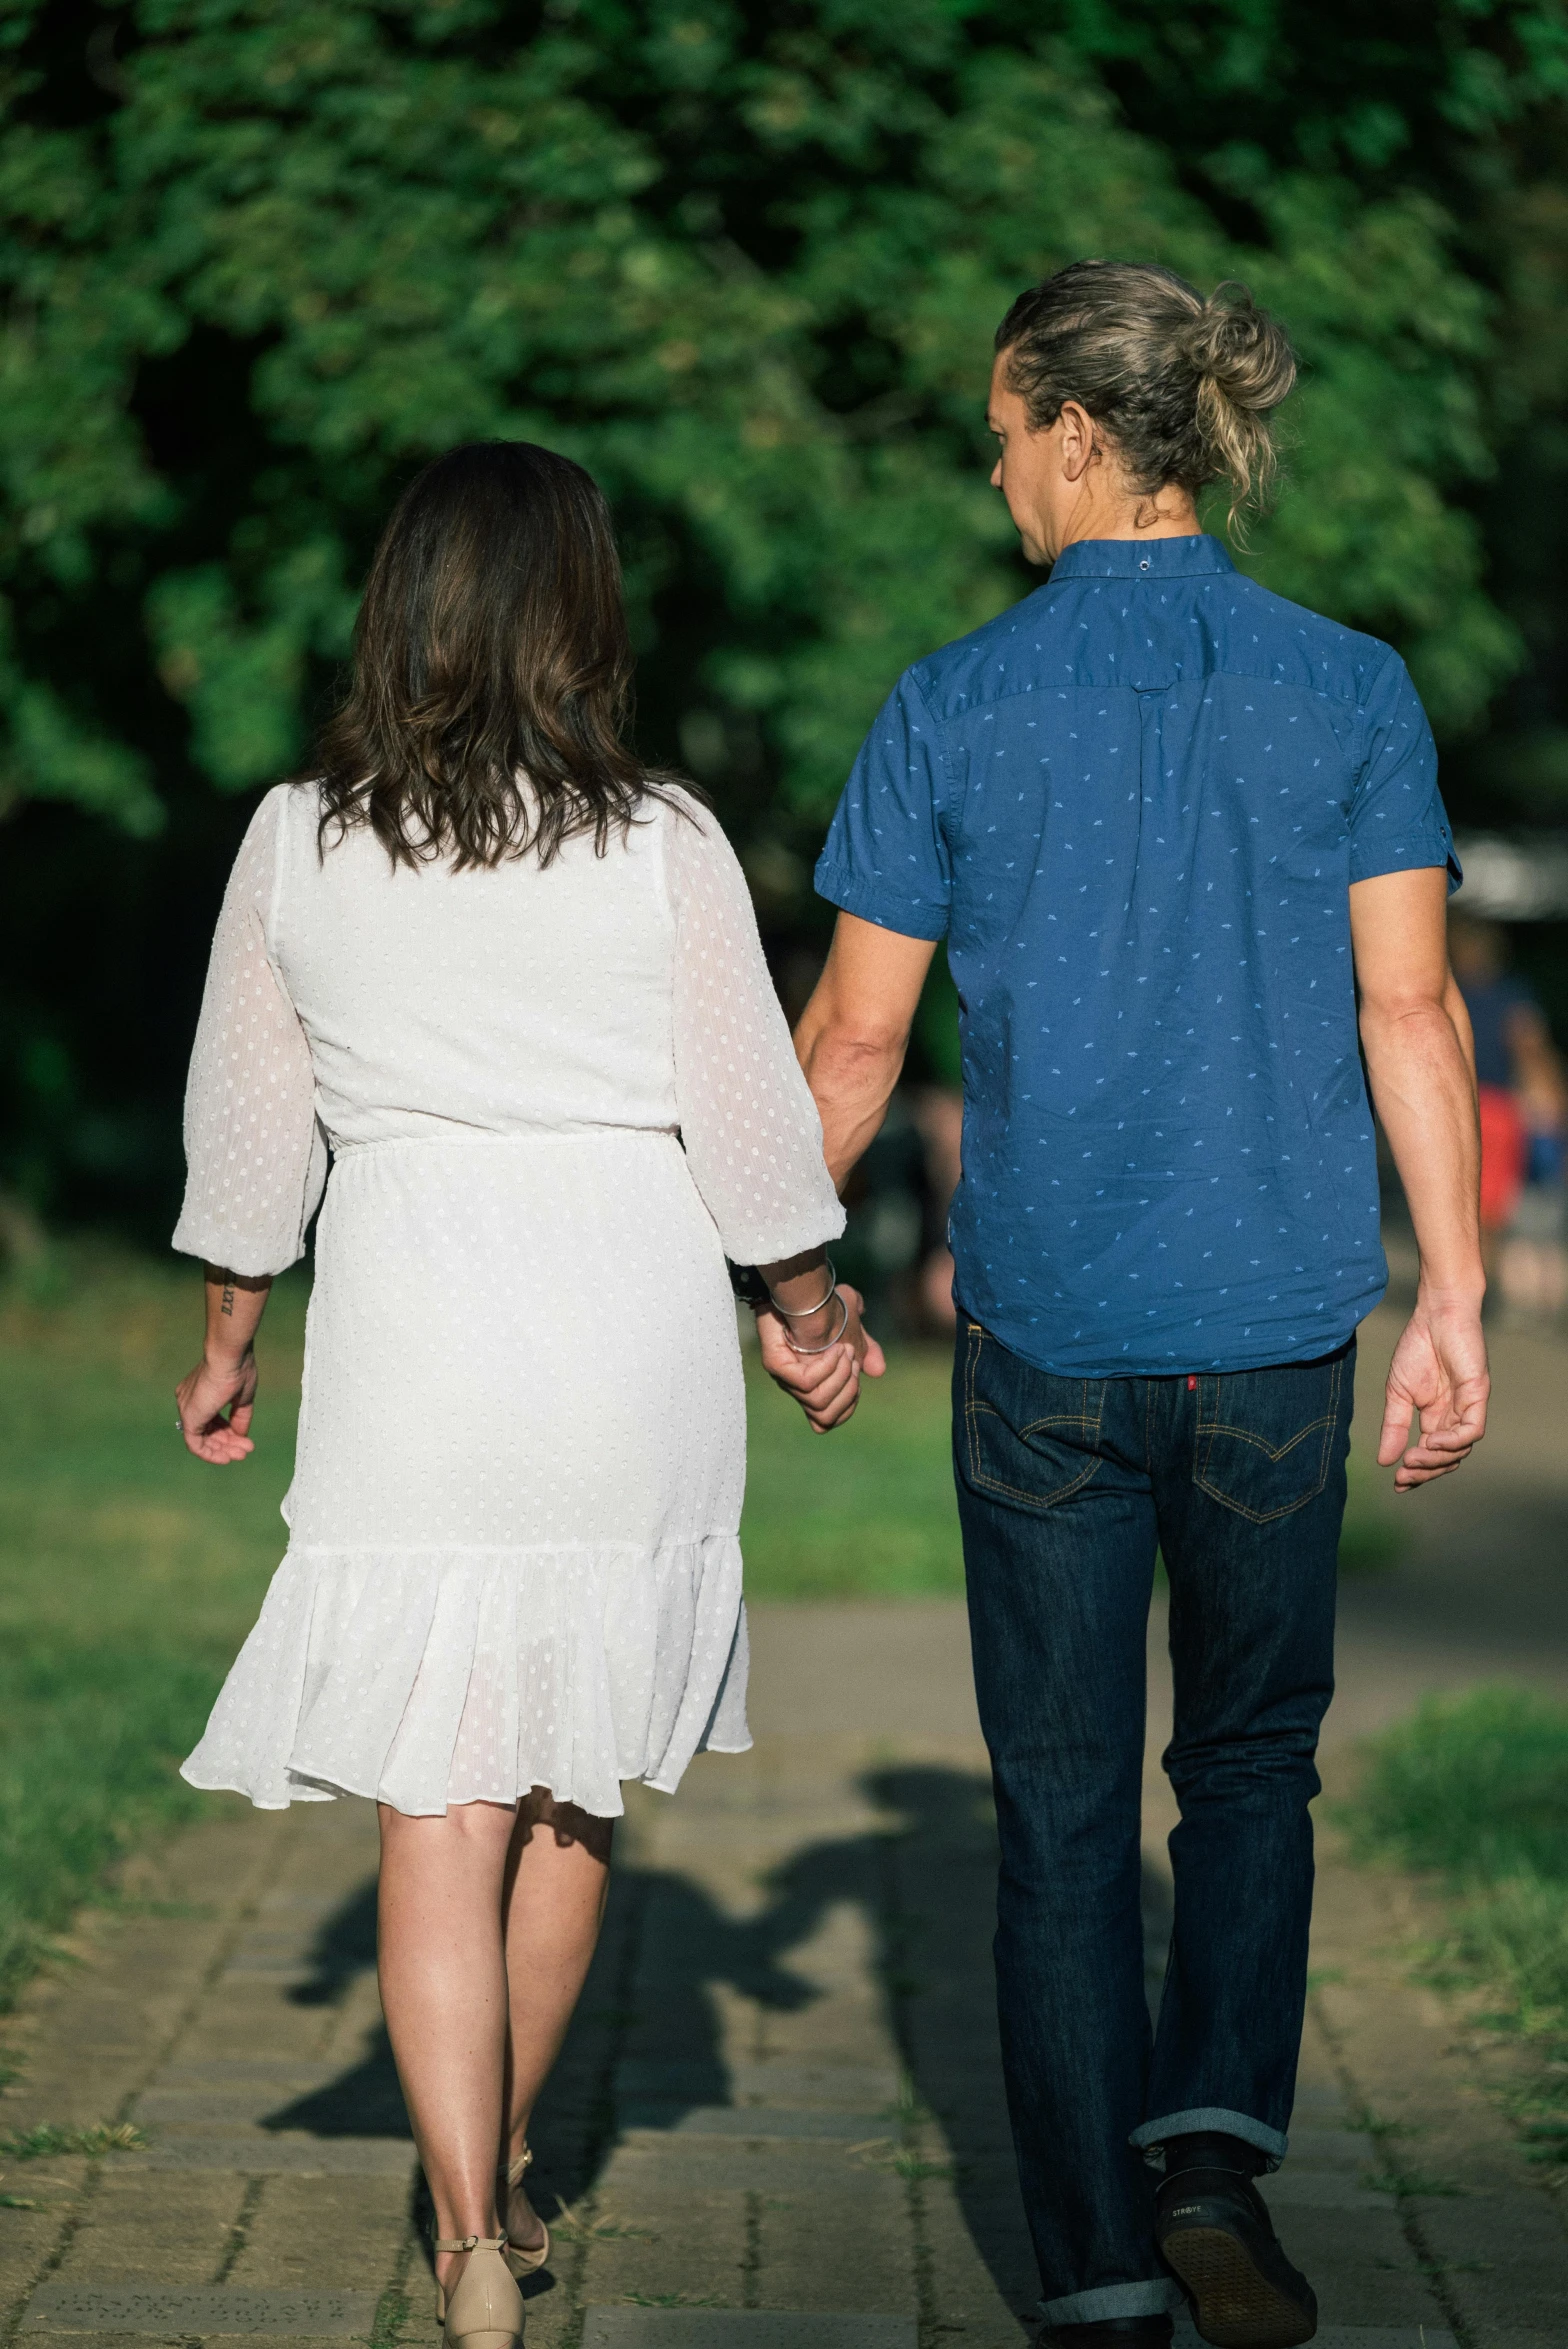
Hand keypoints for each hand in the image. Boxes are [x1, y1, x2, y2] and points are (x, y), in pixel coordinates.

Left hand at [176, 1349, 258, 1464]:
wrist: (229, 1356)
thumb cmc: (237, 1369)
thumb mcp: (242, 1396)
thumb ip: (239, 1418)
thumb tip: (241, 1436)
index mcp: (199, 1393)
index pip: (212, 1419)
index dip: (228, 1432)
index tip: (245, 1440)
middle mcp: (189, 1401)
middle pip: (208, 1430)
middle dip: (228, 1443)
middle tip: (246, 1450)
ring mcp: (187, 1410)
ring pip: (202, 1439)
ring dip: (223, 1450)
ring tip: (243, 1454)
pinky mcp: (189, 1418)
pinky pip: (196, 1445)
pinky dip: (211, 1454)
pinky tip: (227, 1458)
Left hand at [756, 1284, 885, 1431]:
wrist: (809, 1289)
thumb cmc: (827, 1308)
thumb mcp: (854, 1332)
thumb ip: (865, 1352)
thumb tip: (877, 1372)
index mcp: (811, 1387)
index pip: (826, 1422)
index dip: (848, 1405)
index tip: (857, 1377)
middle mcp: (795, 1387)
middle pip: (825, 1418)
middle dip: (848, 1391)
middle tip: (852, 1360)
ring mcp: (783, 1378)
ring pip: (818, 1403)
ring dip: (840, 1377)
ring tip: (843, 1351)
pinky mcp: (775, 1365)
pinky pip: (807, 1383)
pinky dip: (826, 1368)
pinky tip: (833, 1349)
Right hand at [1377, 1294, 1488, 1490]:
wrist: (1435, 1315)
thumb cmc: (1417, 1348)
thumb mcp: (1397, 1393)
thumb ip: (1394, 1426)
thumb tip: (1383, 1461)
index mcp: (1436, 1416)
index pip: (1430, 1453)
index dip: (1417, 1471)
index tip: (1397, 1484)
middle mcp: (1454, 1417)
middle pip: (1446, 1458)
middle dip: (1425, 1471)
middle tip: (1404, 1476)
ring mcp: (1468, 1408)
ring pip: (1459, 1449)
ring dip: (1436, 1459)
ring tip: (1412, 1459)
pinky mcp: (1478, 1397)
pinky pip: (1471, 1430)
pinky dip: (1453, 1442)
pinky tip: (1431, 1442)